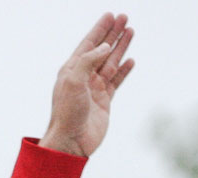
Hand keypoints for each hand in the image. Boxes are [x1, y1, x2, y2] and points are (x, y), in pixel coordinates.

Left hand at [39, 13, 134, 156]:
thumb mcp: (73, 81)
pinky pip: (116, 81)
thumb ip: (88, 61)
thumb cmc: (67, 113)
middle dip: (112, 33)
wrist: (71, 142)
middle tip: (124, 17)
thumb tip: (105, 47)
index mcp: (71, 70)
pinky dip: (124, 70)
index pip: (88, 44)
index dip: (99, 29)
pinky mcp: (104, 101)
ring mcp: (94, 89)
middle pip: (101, 50)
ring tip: (130, 31)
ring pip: (111, 63)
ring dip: (120, 47)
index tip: (110, 15)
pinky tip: (130, 60)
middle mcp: (83, 77)